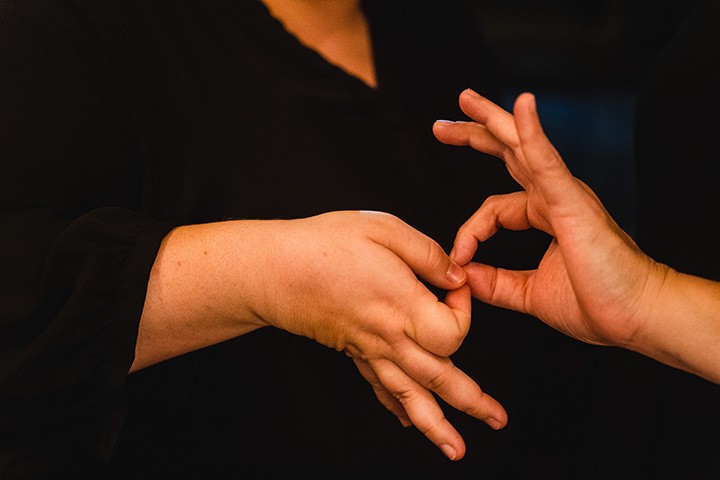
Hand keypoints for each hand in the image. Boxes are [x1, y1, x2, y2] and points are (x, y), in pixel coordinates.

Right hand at [137, 210, 506, 460]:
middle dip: (472, 401)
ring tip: (456, 449)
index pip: (453, 330)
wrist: (273, 269)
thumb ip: (427, 253)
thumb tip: (455, 274)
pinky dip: (396, 408)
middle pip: (440, 378)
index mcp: (402, 305)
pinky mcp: (352, 351)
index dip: (465, 311)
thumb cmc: (325, 245)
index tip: (456, 285)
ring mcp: (369, 349)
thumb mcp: (384, 229)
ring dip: (436, 425)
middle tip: (497, 419)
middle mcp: (389, 336)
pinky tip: (406, 421)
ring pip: (409, 396)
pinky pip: (378, 387)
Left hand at [432, 90, 660, 347]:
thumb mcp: (531, 293)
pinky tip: (521, 105)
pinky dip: (532, 131)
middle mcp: (554, 196)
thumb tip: (464, 274)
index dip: (470, 231)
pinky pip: (546, 159)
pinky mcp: (572, 199)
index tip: (457, 256)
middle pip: (507, 154)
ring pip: (522, 144)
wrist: (636, 316)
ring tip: (465, 99)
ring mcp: (564, 193)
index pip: (493, 208)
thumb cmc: (598, 304)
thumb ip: (497, 283)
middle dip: (474, 135)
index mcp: (546, 215)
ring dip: (493, 118)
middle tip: (441, 126)